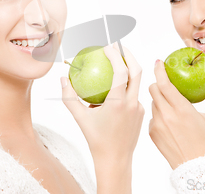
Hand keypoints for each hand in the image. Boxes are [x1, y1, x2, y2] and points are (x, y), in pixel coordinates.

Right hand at [61, 42, 143, 192]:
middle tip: (118, 45)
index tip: (107, 45)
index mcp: (118, 103)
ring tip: (117, 61)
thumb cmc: (95, 140)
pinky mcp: (141, 112)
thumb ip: (69, 97)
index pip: (122, 72)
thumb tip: (62, 78)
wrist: (115, 159)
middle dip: (129, 54)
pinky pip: (134, 94)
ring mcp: (139, 108)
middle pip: (137, 71)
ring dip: (129, 68)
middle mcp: (132, 103)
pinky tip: (116, 86)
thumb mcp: (80, 118)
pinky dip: (126, 86)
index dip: (116, 55)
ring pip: (138, 82)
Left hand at [149, 59, 204, 168]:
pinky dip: (159, 114)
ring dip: (159, 99)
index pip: (164, 84)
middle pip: (153, 89)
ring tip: (171, 105)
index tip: (159, 62)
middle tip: (166, 83)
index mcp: (182, 109)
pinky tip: (169, 121)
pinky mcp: (152, 133)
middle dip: (158, 83)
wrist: (194, 169)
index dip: (159, 70)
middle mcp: (167, 116)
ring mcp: (157, 124)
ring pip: (152, 102)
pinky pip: (152, 116)